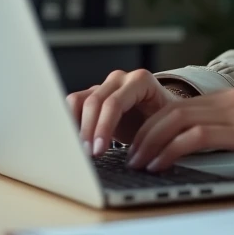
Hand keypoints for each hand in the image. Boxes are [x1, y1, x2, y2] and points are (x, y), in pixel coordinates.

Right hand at [65, 69, 179, 157]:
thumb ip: (148, 134)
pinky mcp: (91, 95)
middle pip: (94, 102)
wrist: (160, 115)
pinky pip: (73, 104)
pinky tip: (76, 141)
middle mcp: (120, 79)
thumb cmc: (163, 121)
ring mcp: (104, 85)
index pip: (114, 103)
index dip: (103, 128)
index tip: (99, 151)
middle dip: (88, 131)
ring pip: (77, 100)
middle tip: (88, 155)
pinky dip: (70, 122)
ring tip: (81, 149)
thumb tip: (136, 155)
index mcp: (141, 81)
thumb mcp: (161, 126)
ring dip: (75, 126)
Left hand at [126, 88, 233, 173]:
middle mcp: (232, 99)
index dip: (150, 125)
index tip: (135, 145)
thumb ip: (232, 132)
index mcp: (233, 98)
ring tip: (135, 163)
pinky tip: (160, 163)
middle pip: (170, 110)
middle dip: (141, 134)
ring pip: (177, 121)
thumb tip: (201, 148)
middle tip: (125, 156)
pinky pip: (196, 136)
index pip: (178, 106)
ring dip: (149, 143)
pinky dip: (171, 149)